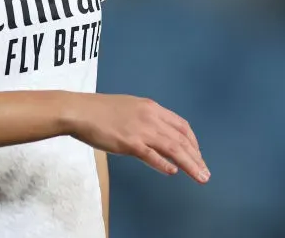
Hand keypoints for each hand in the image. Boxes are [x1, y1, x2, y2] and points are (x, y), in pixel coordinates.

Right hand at [66, 93, 209, 182]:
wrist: (79, 110)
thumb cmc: (99, 111)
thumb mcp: (129, 108)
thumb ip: (145, 120)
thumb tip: (156, 136)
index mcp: (151, 108)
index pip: (182, 126)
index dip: (193, 142)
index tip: (197, 154)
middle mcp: (151, 117)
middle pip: (182, 139)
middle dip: (197, 157)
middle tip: (205, 172)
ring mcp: (141, 130)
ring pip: (173, 148)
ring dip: (190, 164)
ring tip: (200, 177)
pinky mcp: (129, 143)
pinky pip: (152, 155)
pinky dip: (165, 165)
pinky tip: (173, 172)